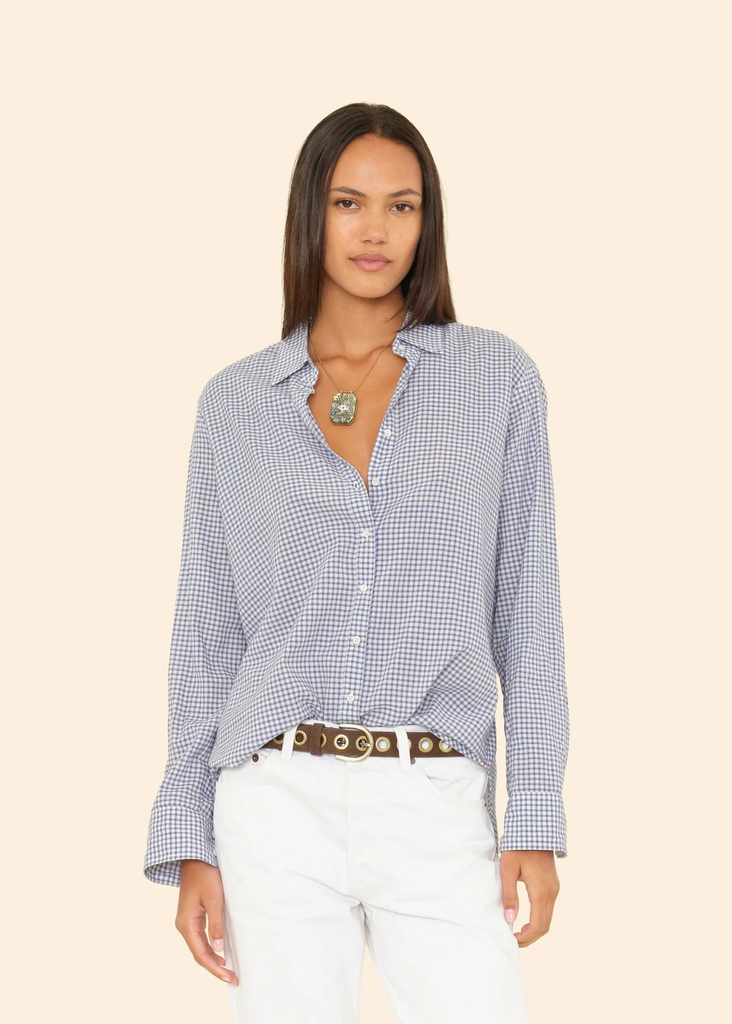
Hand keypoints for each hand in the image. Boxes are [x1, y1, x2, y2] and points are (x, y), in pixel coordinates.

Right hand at [175, 860, 238, 985]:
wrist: (195, 859)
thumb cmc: (205, 876)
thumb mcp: (215, 900)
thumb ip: (216, 925)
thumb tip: (218, 950)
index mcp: (186, 924)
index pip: (201, 954)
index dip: (215, 968)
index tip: (229, 977)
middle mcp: (184, 926)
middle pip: (199, 954)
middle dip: (215, 968)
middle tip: (233, 978)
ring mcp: (187, 922)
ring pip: (200, 947)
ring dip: (213, 960)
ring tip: (228, 971)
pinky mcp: (192, 917)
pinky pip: (200, 938)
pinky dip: (210, 949)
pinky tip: (220, 954)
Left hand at [500, 850, 559, 946]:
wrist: (535, 829)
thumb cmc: (518, 847)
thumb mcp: (508, 869)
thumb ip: (509, 895)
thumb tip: (509, 920)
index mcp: (541, 891)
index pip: (538, 925)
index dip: (526, 937)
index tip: (512, 939)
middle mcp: (552, 892)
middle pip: (545, 926)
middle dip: (530, 937)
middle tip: (514, 941)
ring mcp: (554, 889)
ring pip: (548, 918)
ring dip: (535, 930)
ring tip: (518, 933)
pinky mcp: (553, 886)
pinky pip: (548, 909)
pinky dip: (539, 920)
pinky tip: (526, 920)